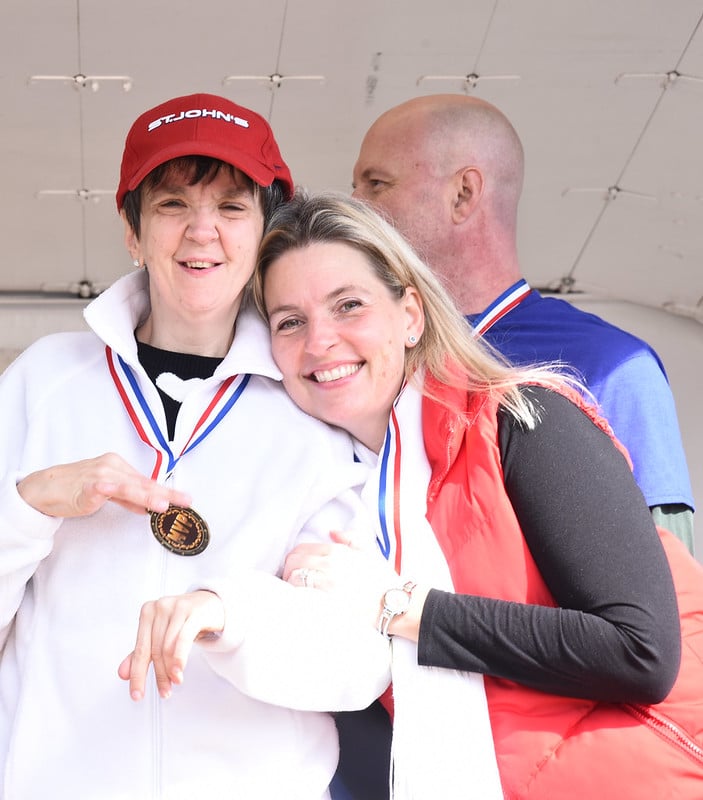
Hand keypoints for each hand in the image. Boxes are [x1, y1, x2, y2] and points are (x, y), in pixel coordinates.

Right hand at [17, 452, 191, 516]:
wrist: (45, 487)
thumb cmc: (76, 488)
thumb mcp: (107, 493)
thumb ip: (127, 498)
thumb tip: (146, 506)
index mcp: (118, 466)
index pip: (146, 481)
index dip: (166, 491)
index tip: (183, 499)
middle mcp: (112, 467)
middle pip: (142, 483)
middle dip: (164, 493)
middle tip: (183, 500)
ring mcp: (99, 474)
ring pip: (128, 486)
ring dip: (145, 495)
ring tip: (161, 504)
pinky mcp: (86, 485)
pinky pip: (101, 487)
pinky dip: (109, 488)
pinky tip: (116, 491)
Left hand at [118, 590, 224, 700]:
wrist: (211, 604)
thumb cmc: (185, 619)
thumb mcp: (162, 634)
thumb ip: (143, 652)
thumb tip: (123, 673)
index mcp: (148, 612)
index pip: (140, 649)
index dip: (137, 674)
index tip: (137, 693)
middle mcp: (160, 607)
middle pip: (155, 649)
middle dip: (159, 674)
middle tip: (164, 690)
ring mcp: (177, 607)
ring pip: (168, 646)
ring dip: (170, 669)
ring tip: (175, 681)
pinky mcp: (193, 611)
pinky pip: (183, 638)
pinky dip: (180, 657)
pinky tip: (179, 670)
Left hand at [283, 531, 398, 625]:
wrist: (395, 603)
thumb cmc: (383, 581)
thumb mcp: (369, 552)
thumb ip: (349, 538)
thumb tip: (332, 531)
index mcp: (337, 551)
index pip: (301, 549)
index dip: (294, 559)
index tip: (296, 569)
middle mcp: (329, 564)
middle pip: (292, 561)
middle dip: (288, 570)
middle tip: (292, 581)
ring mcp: (327, 582)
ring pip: (293, 577)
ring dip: (290, 585)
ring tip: (294, 593)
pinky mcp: (326, 601)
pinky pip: (299, 594)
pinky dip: (294, 596)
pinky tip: (298, 602)